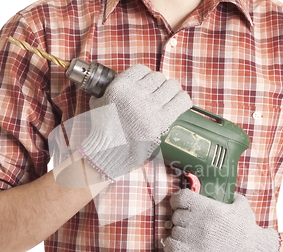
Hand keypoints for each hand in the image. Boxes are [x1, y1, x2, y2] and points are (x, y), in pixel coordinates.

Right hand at [78, 64, 191, 180]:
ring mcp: (150, 107)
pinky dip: (184, 100)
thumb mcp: (98, 103)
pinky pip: (181, 101)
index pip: (142, 69)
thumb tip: (113, 83)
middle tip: (160, 93)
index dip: (146, 76)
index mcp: (121, 86)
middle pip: (158, 77)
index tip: (148, 83)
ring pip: (172, 86)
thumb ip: (106, 91)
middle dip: (160, 84)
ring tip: (172, 97)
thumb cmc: (103, 129)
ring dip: (173, 90)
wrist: (109, 151)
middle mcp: (137, 94)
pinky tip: (182, 103)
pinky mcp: (162, 121)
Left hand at [162, 189, 280, 251]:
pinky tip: (179, 245)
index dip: (177, 199)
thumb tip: (228, 193)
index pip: (181, 197)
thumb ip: (232, 197)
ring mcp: (194, 240)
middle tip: (189, 222)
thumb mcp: (242, 207)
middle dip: (181, 218)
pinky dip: (171, 246)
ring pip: (174, 231)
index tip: (179, 203)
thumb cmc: (248, 232)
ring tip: (188, 235)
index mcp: (208, 208)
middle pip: (176, 215)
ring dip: (179, 233)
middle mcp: (198, 222)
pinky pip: (170, 247)